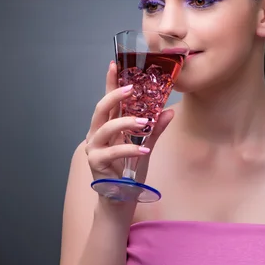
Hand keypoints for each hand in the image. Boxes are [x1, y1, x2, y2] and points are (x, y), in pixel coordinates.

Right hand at [84, 61, 173, 184]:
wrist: (121, 200)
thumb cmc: (129, 172)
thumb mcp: (145, 146)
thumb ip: (155, 129)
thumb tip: (169, 110)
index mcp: (108, 127)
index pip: (108, 101)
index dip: (110, 82)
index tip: (114, 64)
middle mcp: (97, 134)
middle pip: (101, 108)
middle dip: (114, 95)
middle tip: (132, 88)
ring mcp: (94, 148)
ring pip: (105, 127)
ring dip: (125, 122)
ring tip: (145, 121)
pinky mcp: (96, 163)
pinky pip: (112, 152)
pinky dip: (129, 148)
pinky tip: (144, 148)